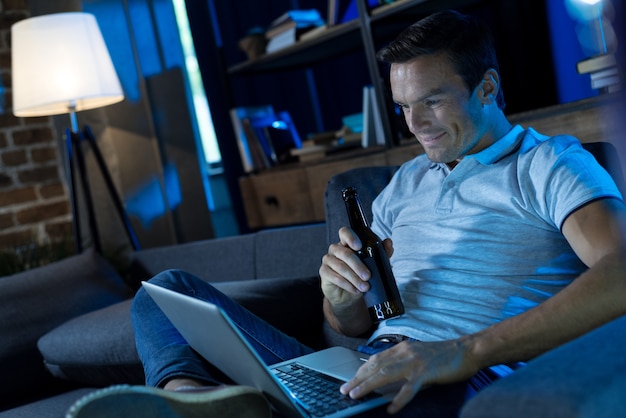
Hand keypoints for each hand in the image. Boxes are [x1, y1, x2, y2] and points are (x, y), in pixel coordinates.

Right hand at [319, 227, 393, 306]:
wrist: (350, 295)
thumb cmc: (360, 276)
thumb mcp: (374, 265)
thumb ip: (381, 253)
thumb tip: (389, 242)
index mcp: (347, 243)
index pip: (345, 233)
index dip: (350, 237)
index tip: (359, 246)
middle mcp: (336, 249)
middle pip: (344, 253)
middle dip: (357, 265)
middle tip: (368, 276)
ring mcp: (328, 260)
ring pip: (340, 266)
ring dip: (354, 278)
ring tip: (364, 287)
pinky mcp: (324, 272)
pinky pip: (334, 277)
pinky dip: (346, 284)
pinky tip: (355, 290)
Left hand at [340, 338, 479, 413]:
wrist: (467, 350)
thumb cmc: (444, 356)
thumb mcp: (418, 356)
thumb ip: (403, 364)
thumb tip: (386, 379)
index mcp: (402, 348)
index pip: (375, 359)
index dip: (361, 370)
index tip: (350, 380)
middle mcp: (405, 352)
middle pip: (375, 366)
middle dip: (358, 379)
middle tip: (345, 389)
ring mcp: (415, 362)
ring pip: (385, 375)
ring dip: (368, 386)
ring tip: (356, 395)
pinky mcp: (426, 373)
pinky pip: (409, 388)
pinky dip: (398, 399)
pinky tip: (390, 408)